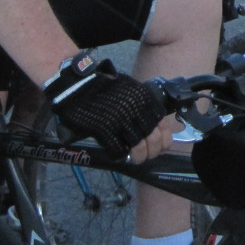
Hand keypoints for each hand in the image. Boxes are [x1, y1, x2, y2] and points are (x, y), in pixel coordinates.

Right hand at [45, 53, 168, 159]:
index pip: (163, 125)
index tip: (161, 147)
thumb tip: (153, 125)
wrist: (80, 85)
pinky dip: (121, 154)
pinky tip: (119, 154)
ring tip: (135, 159)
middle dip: (152, 151)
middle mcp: (137, 110)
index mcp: (146, 99)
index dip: (163, 140)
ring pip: (138, 147)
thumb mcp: (131, 90)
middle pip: (153, 139)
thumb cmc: (105, 86)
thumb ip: (143, 106)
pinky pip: (119, 149)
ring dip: (138, 156)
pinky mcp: (106, 130)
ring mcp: (122, 121)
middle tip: (147, 156)